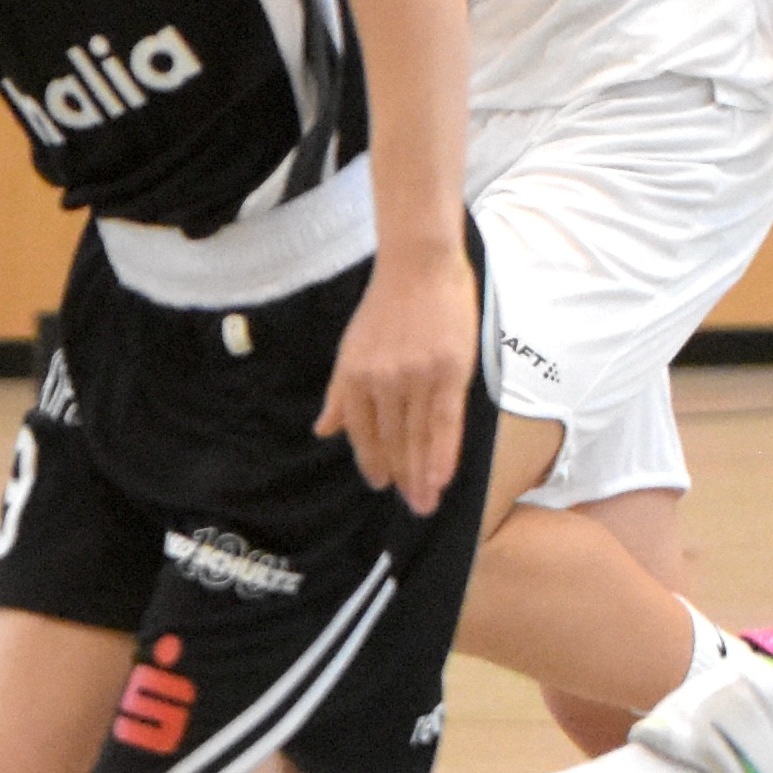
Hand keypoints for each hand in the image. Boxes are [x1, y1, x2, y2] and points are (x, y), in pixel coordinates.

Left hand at [316, 243, 477, 515]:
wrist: (418, 265)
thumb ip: (340, 394)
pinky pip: (445, 423)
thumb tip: (324, 430)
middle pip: (392, 440)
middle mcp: (381, 382)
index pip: (363, 432)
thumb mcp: (351, 349)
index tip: (381, 484)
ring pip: (418, 437)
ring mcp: (415, 378)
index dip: (373, 461)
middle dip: (401, 477)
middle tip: (413, 507)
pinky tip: (443, 477)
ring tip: (427, 502)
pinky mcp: (448, 372)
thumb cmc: (386, 306)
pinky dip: (443, 453)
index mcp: (353, 376)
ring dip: (422, 475)